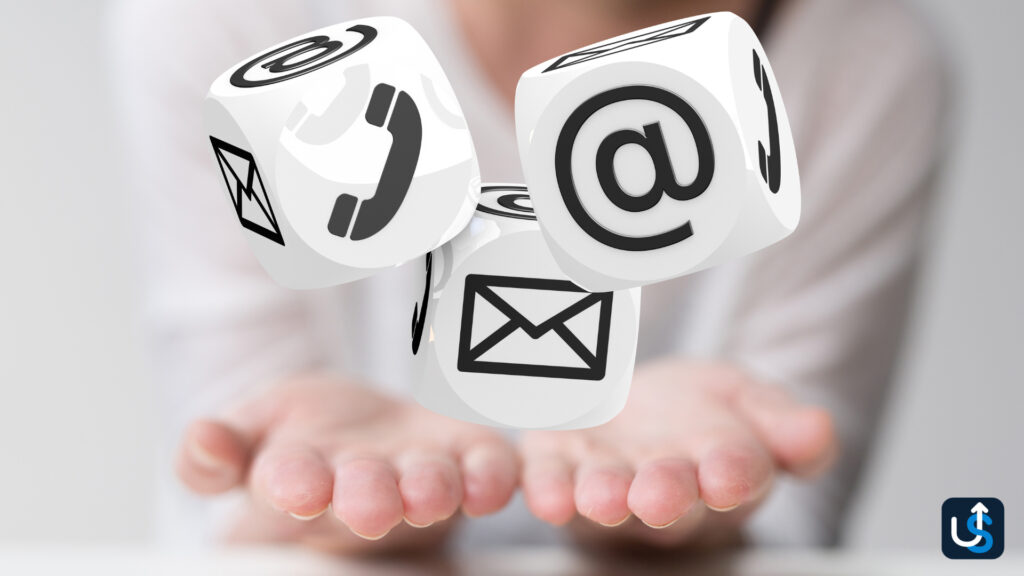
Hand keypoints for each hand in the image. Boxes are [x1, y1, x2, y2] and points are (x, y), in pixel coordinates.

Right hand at [175, 374, 517, 552]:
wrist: (368, 429)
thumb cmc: (307, 436)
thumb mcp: (255, 426)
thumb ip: (221, 444)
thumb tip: (201, 441)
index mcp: (305, 482)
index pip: (294, 485)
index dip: (295, 485)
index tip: (298, 486)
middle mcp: (369, 490)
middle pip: (368, 496)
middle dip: (368, 497)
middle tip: (369, 502)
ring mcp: (425, 476)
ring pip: (431, 486)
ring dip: (431, 489)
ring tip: (429, 490)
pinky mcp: (473, 457)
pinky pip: (492, 470)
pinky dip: (498, 476)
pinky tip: (502, 481)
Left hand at [520, 360, 836, 549]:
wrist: (633, 409)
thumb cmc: (696, 416)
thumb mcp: (746, 399)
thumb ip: (780, 420)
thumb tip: (818, 431)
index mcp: (722, 472)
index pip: (736, 476)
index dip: (733, 475)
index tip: (730, 474)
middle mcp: (663, 490)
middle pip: (668, 497)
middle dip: (665, 494)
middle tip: (660, 495)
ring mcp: (605, 483)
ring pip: (605, 496)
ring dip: (601, 497)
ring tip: (600, 496)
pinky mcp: (556, 466)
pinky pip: (547, 480)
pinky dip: (544, 486)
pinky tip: (543, 492)